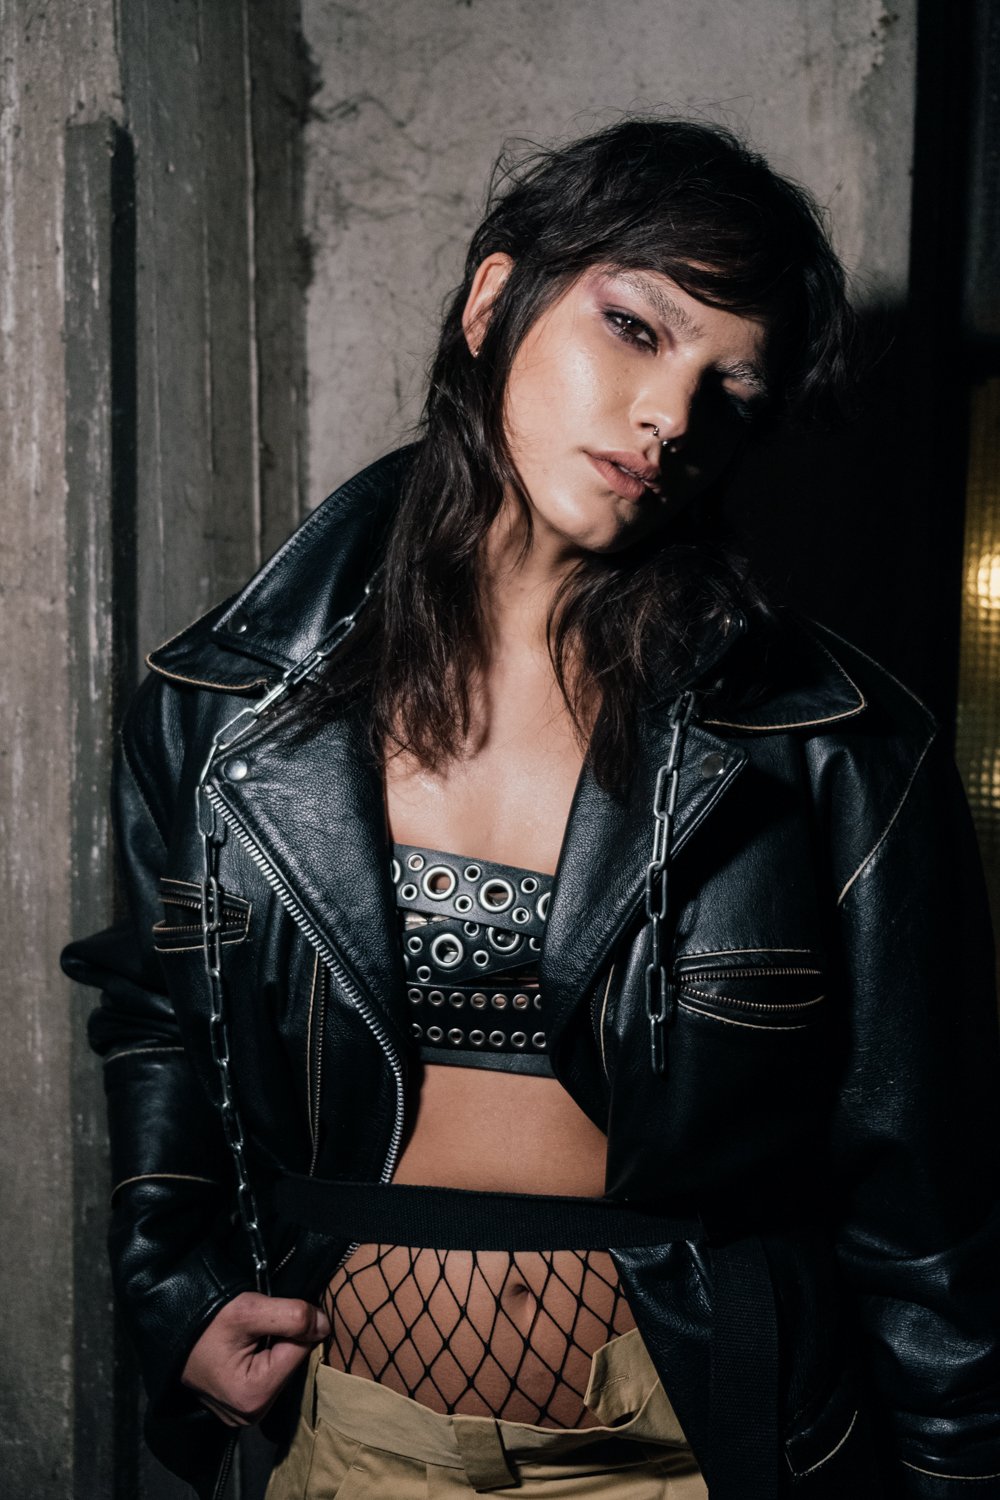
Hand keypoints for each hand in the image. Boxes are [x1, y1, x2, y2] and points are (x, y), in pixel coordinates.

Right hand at [181, 1291, 330, 1425]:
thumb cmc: (206, 1320)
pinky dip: (267, 1360)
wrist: (171, 1328)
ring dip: (277, 1348)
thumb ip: (293, 1316)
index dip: (295, 1325)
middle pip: (292, 1365)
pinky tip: (251, 1347)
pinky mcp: (240, 1407)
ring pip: (282, 1371)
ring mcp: (244, 1415)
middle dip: (287, 1339)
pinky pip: (268, 1380)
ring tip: (252, 1335)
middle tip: (260, 1323)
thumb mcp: (249, 1309)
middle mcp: (250, 1415)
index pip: (300, 1351)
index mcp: (254, 1396)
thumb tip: (325, 1325)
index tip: (274, 1311)